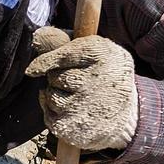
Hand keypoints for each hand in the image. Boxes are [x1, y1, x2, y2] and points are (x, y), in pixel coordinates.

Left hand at [24, 26, 138, 151]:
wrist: (129, 114)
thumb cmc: (106, 75)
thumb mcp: (98, 50)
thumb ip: (68, 42)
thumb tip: (37, 36)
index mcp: (100, 53)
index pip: (62, 55)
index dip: (45, 61)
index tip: (33, 69)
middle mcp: (93, 79)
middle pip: (54, 76)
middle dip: (58, 78)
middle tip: (77, 83)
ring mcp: (83, 105)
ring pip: (51, 95)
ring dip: (57, 96)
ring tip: (78, 98)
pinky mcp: (73, 127)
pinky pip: (49, 116)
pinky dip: (54, 113)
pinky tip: (71, 112)